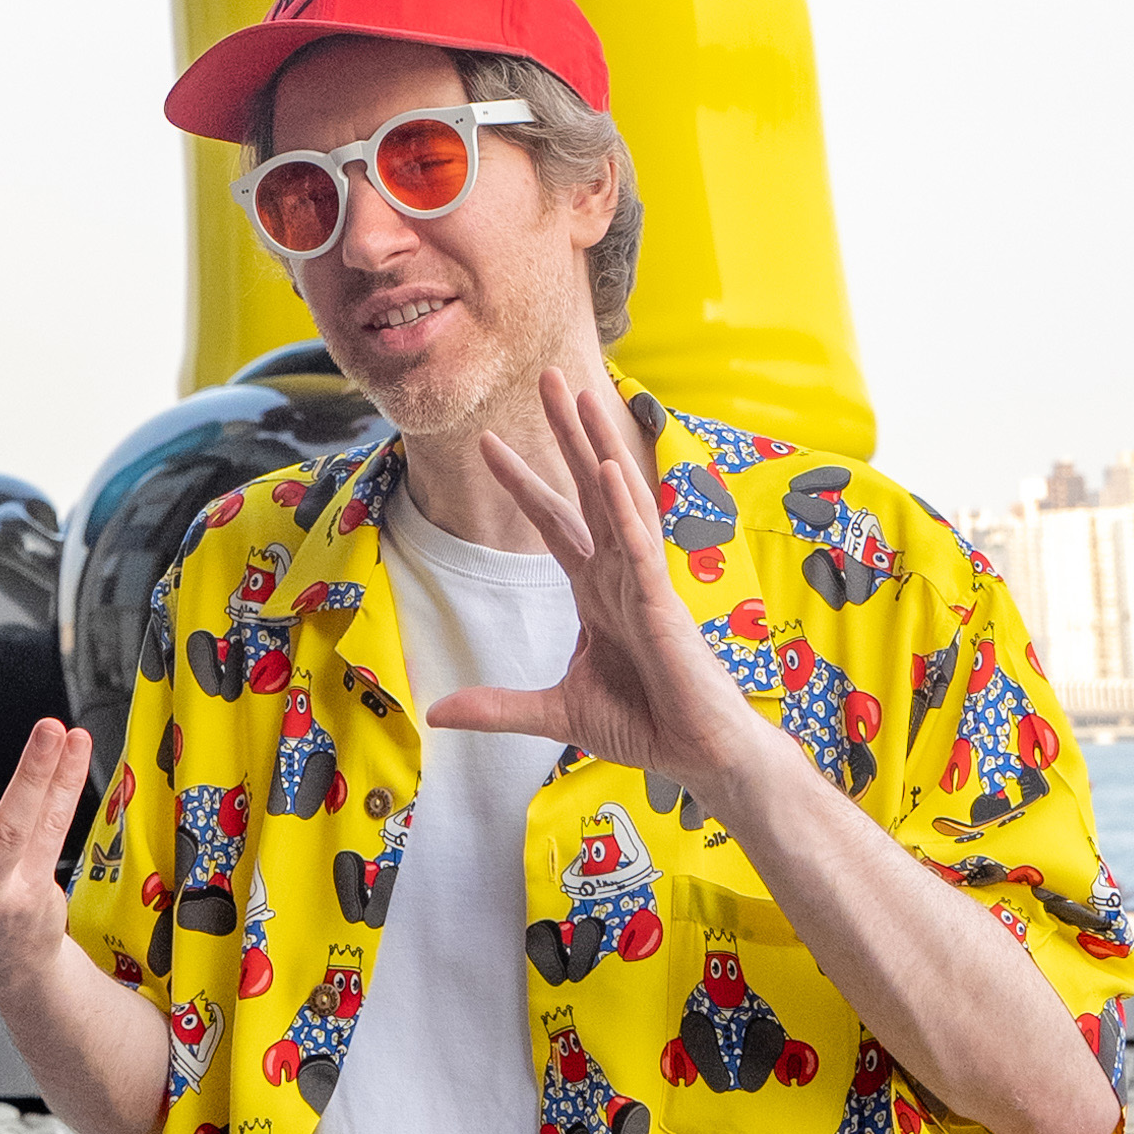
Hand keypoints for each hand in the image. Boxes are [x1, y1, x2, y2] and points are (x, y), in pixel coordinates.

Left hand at [428, 370, 756, 800]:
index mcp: (596, 589)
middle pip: (586, 488)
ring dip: (598, 446)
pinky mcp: (664, 604)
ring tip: (583, 395)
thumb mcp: (556, 712)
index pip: (553, 521)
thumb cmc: (644, 725)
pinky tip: (606, 471)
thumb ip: (499, 706)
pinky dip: (624, 509)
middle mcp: (619, 573)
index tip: (486, 441)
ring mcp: (643, 582)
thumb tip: (437, 711)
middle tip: (546, 375)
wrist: (695, 757)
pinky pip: (640, 548)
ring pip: (617, 500)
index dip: (521, 481)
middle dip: (566, 433)